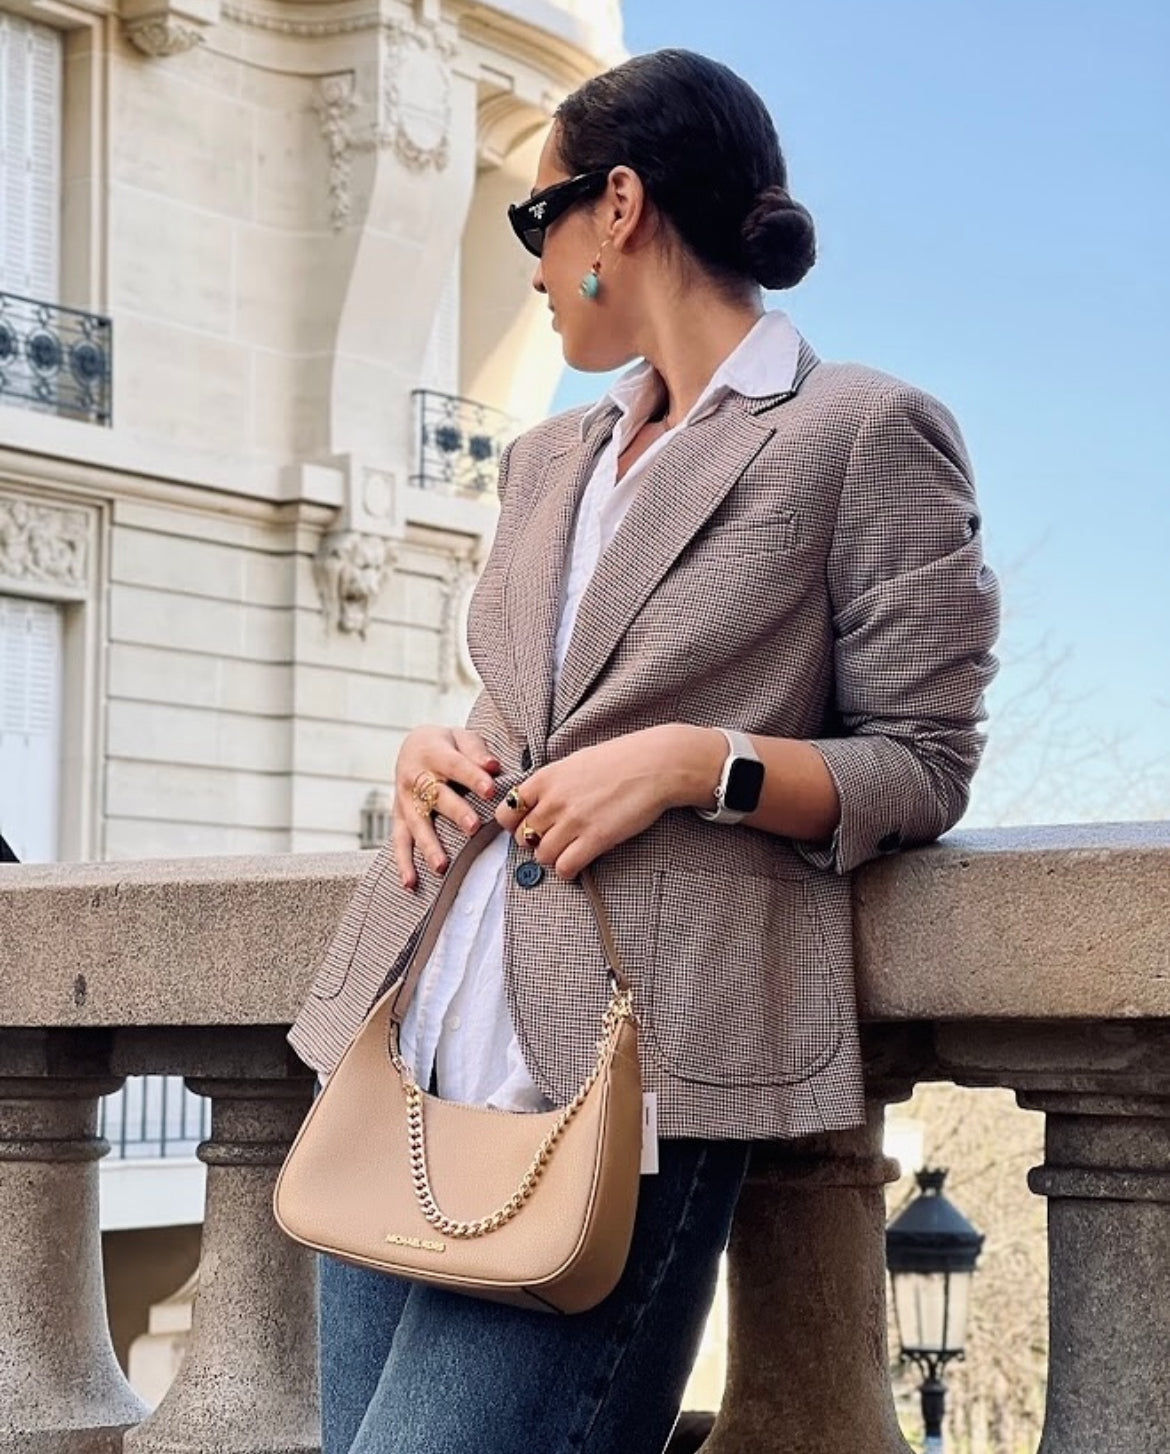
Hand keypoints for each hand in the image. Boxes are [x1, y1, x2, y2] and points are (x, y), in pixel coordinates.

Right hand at [392, 726, 500, 889]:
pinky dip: (403, 863)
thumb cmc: (446, 745)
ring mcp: (405, 800)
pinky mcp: (400, 818)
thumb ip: (476, 751)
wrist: (413, 746)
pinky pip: (399, 842)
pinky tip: (410, 883)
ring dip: (429, 845)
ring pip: (417, 824)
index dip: (473, 777)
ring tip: (441, 866)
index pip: (456, 765)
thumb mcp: (461, 736)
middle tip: (473, 827)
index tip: (491, 790)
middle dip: (455, 812)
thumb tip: (493, 766)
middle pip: (436, 797)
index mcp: (433, 752)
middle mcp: (415, 777)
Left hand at [494, 725, 719, 879]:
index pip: (507, 813)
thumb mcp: (574, 763)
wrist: (654, 764)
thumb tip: (537, 804)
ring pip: (542, 856)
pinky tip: (579, 862)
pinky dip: (568, 870)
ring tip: (569, 851)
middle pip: (523, 838)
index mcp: (545, 779)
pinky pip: (565, 867)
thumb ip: (551, 785)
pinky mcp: (595, 839)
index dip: (515, 825)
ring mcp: (573, 821)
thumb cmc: (618, 760)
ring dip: (553, 858)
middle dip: (535, 843)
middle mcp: (553, 801)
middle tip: (553, 841)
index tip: (529, 827)